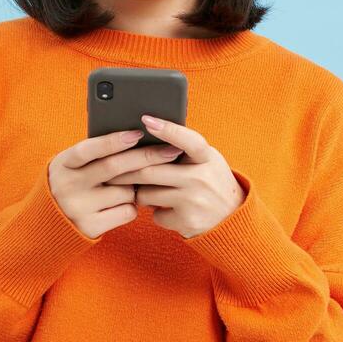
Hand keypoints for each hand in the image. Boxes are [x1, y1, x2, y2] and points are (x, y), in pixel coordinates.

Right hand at [48, 128, 184, 238]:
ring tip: (128, 186)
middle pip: (113, 167)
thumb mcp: (73, 166)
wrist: (50, 224)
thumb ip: (95, 154)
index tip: (138, 133)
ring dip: (137, 187)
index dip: (114, 140)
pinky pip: (127, 211)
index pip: (89, 149)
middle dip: (146, 157)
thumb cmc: (74, 184)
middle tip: (170, 150)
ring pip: (125, 191)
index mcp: (62, 164)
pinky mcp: (91, 227)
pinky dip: (132, 206)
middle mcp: (67, 185)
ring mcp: (78, 208)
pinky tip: (121, 204)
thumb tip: (138, 137)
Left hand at [105, 114, 244, 238]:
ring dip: (140, 192)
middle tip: (110, 167)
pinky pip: (155, 214)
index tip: (146, 119)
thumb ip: (185, 149)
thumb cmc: (211, 181)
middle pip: (150, 170)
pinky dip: (156, 212)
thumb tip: (148, 133)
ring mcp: (194, 200)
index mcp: (207, 158)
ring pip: (147, 194)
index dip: (167, 129)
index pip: (187, 140)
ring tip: (146, 189)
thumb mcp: (207, 161)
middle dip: (126, 170)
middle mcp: (202, 178)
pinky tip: (168, 209)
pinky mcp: (186, 221)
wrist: (232, 219)